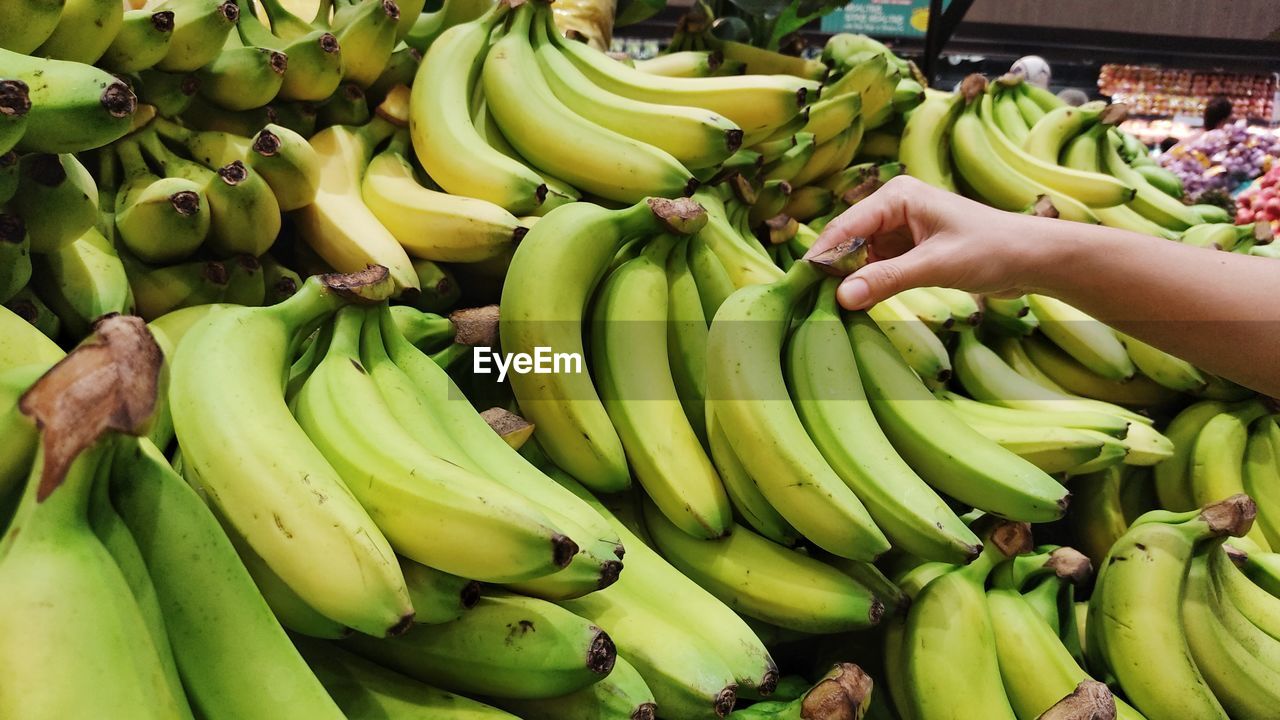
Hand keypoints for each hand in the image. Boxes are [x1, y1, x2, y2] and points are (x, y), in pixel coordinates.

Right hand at [804, 176, 1046, 309]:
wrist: (1032, 258)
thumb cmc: (992, 250)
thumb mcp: (936, 266)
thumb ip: (887, 280)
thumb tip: (841, 297)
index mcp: (897, 196)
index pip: (845, 227)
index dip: (823, 257)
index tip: (802, 287)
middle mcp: (893, 207)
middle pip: (847, 241)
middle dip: (834, 270)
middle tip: (815, 303)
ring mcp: (900, 229)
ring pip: (859, 257)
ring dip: (850, 280)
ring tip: (834, 308)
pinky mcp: (908, 249)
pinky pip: (876, 266)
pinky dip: (867, 284)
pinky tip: (860, 304)